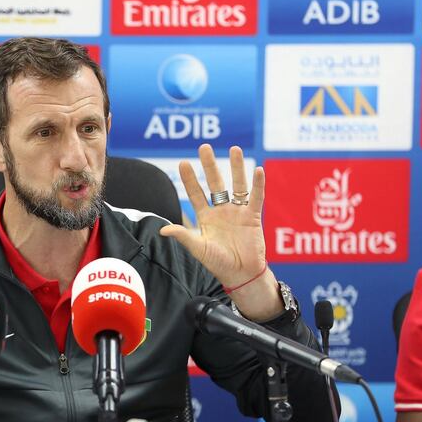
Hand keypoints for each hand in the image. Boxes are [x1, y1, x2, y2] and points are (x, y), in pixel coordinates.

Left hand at [160, 144, 265, 289]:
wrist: (241, 274)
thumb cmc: (218, 263)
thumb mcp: (198, 248)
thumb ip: (183, 236)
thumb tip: (163, 229)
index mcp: (206, 217)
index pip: (196, 194)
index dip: (190, 179)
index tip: (183, 163)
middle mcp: (221, 211)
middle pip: (215, 183)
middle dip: (210, 166)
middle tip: (204, 147)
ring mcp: (238, 212)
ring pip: (237, 185)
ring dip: (236, 167)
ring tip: (234, 149)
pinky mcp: (253, 217)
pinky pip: (256, 198)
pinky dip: (258, 185)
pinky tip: (258, 170)